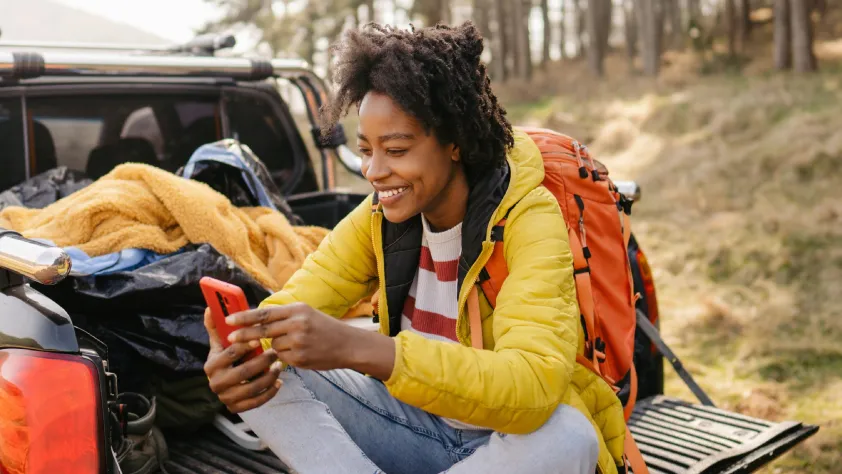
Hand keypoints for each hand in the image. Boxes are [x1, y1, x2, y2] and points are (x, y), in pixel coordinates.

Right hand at [203, 308, 282, 412]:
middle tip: (275, 352)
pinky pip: (256, 402)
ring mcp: (226, 398)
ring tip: (279, 365)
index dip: (246, 345)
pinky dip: (269, 392)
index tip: (260, 338)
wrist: (226, 382)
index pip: (230, 354)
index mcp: (211, 365)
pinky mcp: (236, 408)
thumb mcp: (220, 343)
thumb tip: (209, 308)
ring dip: (269, 376)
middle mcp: (216, 383)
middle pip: (243, 372)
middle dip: (262, 361)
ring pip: (252, 388)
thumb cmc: (226, 357)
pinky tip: (279, 382)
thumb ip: (216, 327)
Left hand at [226, 303, 396, 379]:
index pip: (265, 313)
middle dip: (244, 335)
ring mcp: (299, 342)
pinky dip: (286, 357)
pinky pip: (282, 358)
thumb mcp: (306, 314)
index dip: (245, 317)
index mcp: (297, 310)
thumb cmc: (325, 328)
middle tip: (230, 338)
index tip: (229, 320)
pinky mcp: (300, 357)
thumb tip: (257, 321)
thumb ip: (284, 317)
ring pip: (273, 346)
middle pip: (262, 330)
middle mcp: (297, 324)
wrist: (348, 345)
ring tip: (297, 344)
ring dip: (276, 347)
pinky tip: (302, 353)